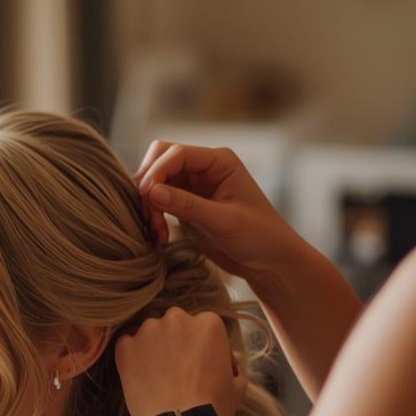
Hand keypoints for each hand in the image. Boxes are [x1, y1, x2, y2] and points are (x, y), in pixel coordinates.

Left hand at [115, 308, 244, 415]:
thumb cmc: (214, 406)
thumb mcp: (236, 384)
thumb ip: (231, 364)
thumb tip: (228, 358)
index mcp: (208, 323)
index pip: (200, 325)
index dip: (198, 345)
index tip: (196, 361)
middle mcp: (178, 319)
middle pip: (174, 324)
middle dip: (175, 341)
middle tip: (176, 368)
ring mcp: (149, 331)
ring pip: (150, 332)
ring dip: (153, 346)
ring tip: (156, 374)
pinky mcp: (127, 347)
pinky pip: (126, 343)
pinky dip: (130, 355)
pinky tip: (138, 374)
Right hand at [135, 141, 304, 289]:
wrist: (269, 262)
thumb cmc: (259, 237)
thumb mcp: (224, 221)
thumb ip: (187, 205)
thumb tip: (151, 192)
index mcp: (219, 161)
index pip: (177, 153)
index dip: (157, 171)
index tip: (146, 195)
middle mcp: (204, 169)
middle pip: (161, 160)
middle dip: (149, 184)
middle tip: (147, 213)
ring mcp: (193, 186)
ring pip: (156, 182)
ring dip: (149, 204)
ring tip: (156, 231)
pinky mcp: (186, 205)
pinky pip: (159, 202)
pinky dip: (153, 216)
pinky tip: (160, 236)